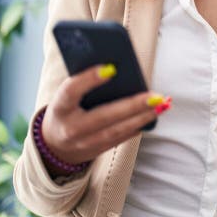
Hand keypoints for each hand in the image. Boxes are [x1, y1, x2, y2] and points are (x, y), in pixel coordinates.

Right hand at [41, 64, 170, 168]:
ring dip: (143, 117)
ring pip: (117, 130)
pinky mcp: (97, 151)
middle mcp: (71, 128)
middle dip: (132, 105)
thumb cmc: (66, 109)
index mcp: (59, 107)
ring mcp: (84, 143)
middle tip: (155, 95)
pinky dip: (139, 125)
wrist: (55, 145)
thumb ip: (84, 81)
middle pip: (104, 116)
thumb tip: (114, 65)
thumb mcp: (66, 94)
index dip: (89, 79)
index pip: (72, 91)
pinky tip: (154, 114)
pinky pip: (122, 138)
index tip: (111, 68)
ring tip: (162, 104)